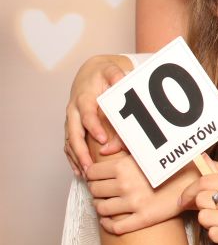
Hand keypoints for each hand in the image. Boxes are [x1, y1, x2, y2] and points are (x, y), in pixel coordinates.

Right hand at [64, 54, 132, 174]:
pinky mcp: (71, 127)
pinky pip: (68, 145)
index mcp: (83, 99)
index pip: (87, 116)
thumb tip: (121, 80)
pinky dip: (73, 159)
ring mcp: (70, 121)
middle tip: (90, 167)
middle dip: (81, 152)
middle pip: (73, 134)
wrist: (88, 73)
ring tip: (86, 175)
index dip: (94, 128)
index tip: (103, 139)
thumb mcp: (110, 70)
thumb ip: (115, 75)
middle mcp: (73, 112)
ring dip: (76, 159)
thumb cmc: (101, 74)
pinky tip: (79, 171)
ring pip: (69, 142)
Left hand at [88, 151, 191, 234]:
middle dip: (96, 188)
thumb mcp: (148, 148)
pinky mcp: (142, 218)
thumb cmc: (172, 162)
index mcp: (124, 166)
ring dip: (101, 205)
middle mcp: (125, 185)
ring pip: (101, 208)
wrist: (195, 179)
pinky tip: (109, 220)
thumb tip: (103, 150)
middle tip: (102, 187)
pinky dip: (107, 224)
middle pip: (94, 190)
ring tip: (107, 201)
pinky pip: (115, 226)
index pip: (92, 172)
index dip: (92, 174)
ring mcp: (133, 203)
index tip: (97, 175)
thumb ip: (123, 144)